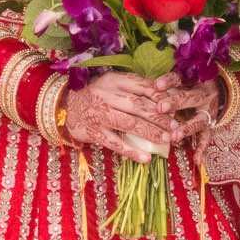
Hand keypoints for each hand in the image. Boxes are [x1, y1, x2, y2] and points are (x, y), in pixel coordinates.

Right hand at [60, 71, 179, 161]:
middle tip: (175, 126)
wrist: (65, 107)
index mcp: (114, 80)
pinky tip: (146, 158)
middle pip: (138, 106)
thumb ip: (133, 86)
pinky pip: (115, 143)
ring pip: (129, 124)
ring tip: (166, 140)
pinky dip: (131, 151)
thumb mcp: (111, 83)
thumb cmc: (95, 95)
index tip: (174, 106)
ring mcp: (99, 114)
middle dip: (159, 117)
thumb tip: (163, 94)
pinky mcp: (94, 132)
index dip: (160, 96)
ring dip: (150, 132)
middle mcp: (106, 96)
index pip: (141, 86)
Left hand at [151, 76, 216, 146]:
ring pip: (198, 120)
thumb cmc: (191, 83)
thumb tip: (149, 86)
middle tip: (161, 108)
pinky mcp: (210, 125)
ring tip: (175, 136)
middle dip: (175, 103)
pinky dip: (201, 149)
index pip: (179, 79)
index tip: (156, 85)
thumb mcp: (182, 78)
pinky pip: (206, 138)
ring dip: (186, 128)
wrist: (215, 88)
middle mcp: (203, 95)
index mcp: (194, 81)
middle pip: (190, 98)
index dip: (168, 81)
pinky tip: (197, 160)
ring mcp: (208, 112)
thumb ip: (167, 82)